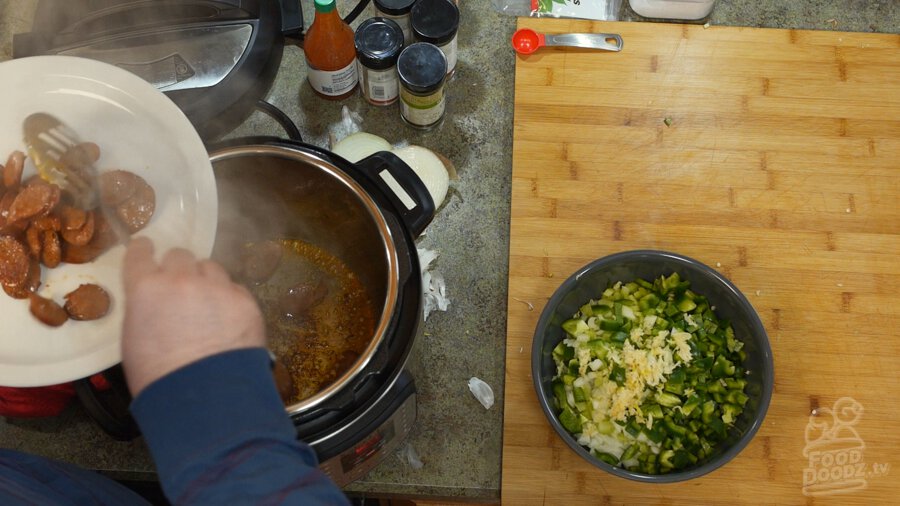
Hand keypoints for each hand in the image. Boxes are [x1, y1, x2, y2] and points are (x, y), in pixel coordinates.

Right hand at [121, 237, 265, 396]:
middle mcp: (181, 280)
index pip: (140, 254)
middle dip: (179, 268)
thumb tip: (156, 304)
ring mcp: (217, 288)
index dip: (144, 249)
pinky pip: (235, 288)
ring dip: (206, 280)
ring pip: (211, 267)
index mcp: (145, 289)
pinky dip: (230, 299)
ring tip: (208, 304)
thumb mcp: (134, 340)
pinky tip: (228, 320)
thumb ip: (145, 309)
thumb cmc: (159, 378)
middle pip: (180, 255)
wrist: (205, 396)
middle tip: (181, 285)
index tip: (147, 247)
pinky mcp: (245, 300)